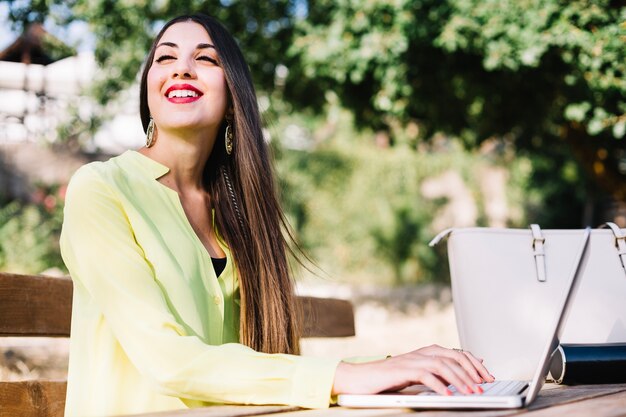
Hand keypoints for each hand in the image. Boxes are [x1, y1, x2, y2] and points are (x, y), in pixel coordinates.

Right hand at [331, 344, 494, 395]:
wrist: (360, 377)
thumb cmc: (388, 378)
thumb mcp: (417, 374)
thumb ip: (437, 371)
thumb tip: (460, 373)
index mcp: (427, 351)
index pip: (458, 352)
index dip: (475, 364)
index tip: (488, 376)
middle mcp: (421, 352)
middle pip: (454, 356)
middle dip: (472, 371)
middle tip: (484, 385)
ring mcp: (412, 360)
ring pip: (443, 365)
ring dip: (460, 379)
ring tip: (471, 392)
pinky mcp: (402, 370)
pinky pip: (425, 375)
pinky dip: (439, 385)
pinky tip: (448, 395)